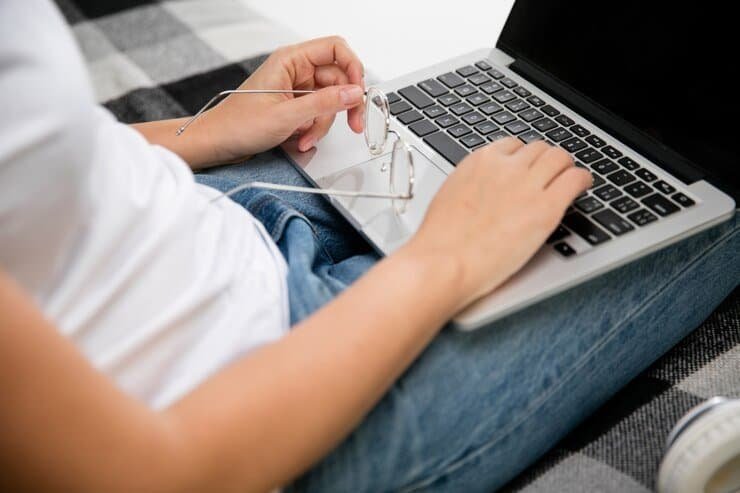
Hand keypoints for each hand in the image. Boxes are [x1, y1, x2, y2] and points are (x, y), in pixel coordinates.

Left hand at [201, 36, 365, 162]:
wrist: (217, 143)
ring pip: (330, 101)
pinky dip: (315, 129)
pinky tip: (302, 139)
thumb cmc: (238, 124)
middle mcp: (296, 71)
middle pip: (338, 79)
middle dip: (344, 105)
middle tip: (354, 123)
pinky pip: (318, 114)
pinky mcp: (295, 106)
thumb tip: (354, 93)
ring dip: (324, 123)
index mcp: (291, 60)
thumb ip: (325, 103)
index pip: (335, 49)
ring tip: (308, 137)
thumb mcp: (287, 115)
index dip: (353, 68)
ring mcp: (296, 89)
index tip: (358, 91)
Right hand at [406, 138, 591, 308]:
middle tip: (550, 177)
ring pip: (560, 158)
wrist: (445, 262)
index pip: (512, 145)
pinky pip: (576, 179)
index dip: (523, 158)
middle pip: (539, 148)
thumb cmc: (441, 241)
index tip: (527, 169)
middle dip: (545, 162)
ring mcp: (528, 185)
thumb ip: (472, 185)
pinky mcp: (547, 207)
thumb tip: (483, 191)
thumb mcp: (451, 197)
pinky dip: (582, 180)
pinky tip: (583, 187)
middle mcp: (506, 167)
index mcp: (480, 162)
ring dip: (565, 168)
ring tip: (568, 180)